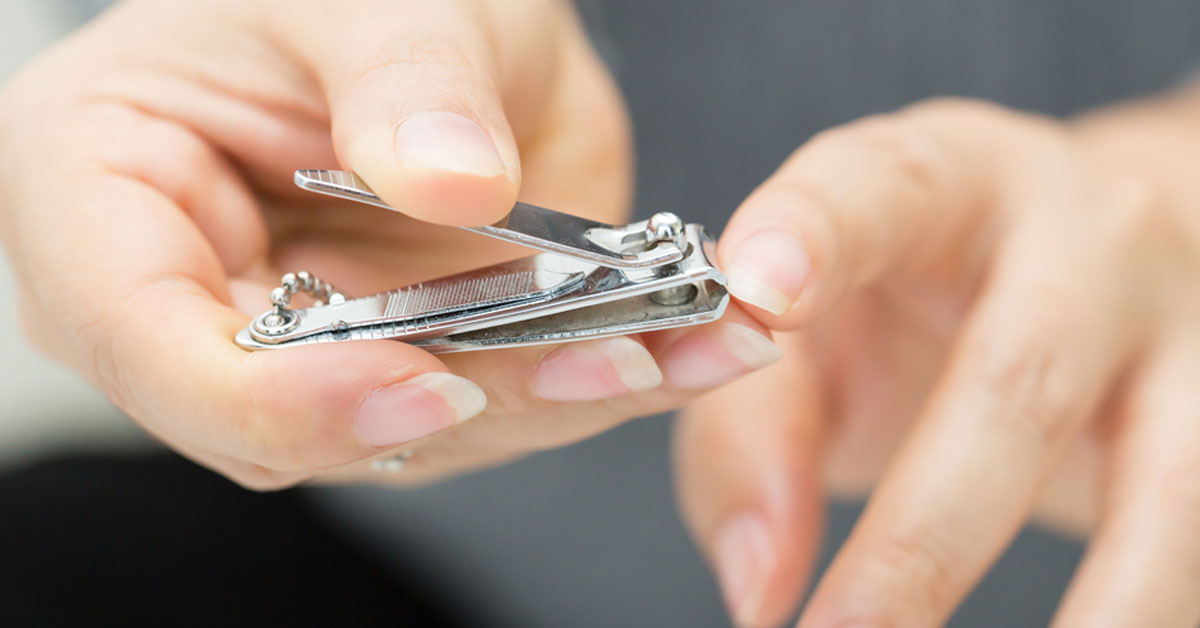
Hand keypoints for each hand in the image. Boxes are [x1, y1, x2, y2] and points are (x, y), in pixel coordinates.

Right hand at [0, 0, 778, 487]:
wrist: (412, 19)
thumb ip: (396, 79)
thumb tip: (447, 176)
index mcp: (99, 202)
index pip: (157, 349)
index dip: (290, 398)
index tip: (431, 377)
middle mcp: (195, 306)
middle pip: (305, 422)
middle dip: (470, 401)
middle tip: (610, 359)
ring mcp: (307, 351)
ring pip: (425, 428)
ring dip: (561, 395)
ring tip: (685, 339)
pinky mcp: (409, 360)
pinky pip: (499, 397)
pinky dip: (599, 374)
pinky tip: (693, 338)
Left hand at [676, 96, 1199, 626]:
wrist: (1104, 271)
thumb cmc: (920, 307)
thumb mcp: (822, 336)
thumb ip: (755, 435)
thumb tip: (759, 588)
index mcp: (939, 184)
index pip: (874, 184)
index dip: (814, 227)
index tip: (757, 294)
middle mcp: (1081, 231)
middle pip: (1014, 380)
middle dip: (918, 543)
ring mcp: (1187, 316)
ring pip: (1167, 485)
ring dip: (1091, 618)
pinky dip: (1151, 616)